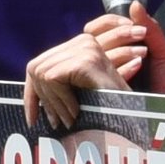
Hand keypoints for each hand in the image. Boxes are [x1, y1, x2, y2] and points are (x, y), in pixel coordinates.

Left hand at [18, 11, 164, 132]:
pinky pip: (52, 79)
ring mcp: (86, 47)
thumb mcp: (78, 94)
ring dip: (53, 104)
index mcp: (80, 46)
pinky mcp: (87, 59)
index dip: (31, 92)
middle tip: (55, 122)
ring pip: (41, 74)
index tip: (31, 118)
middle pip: (36, 68)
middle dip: (39, 100)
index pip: (39, 64)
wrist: (136, 117)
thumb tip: (28, 94)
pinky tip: (77, 113)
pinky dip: (60, 102)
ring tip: (70, 119)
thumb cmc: (109, 109)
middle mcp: (83, 41)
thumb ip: (57, 86)